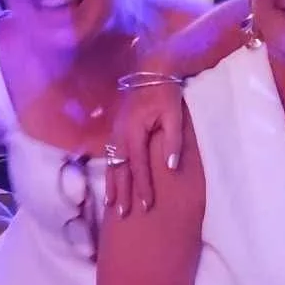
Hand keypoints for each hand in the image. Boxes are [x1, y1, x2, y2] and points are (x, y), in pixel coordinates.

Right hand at [105, 81, 189, 216]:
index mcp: (135, 131)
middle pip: (121, 169)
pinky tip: (110, 184)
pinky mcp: (116, 130)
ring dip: (112, 185)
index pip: (139, 166)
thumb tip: (170, 167)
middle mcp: (121, 134)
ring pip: (112, 164)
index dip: (143, 187)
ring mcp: (116, 132)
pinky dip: (110, 173)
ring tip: (112, 206)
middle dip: (123, 193)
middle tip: (124, 215)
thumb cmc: (165, 92)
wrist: (151, 69)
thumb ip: (172, 140)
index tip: (147, 206)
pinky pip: (110, 156)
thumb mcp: (174, 114)